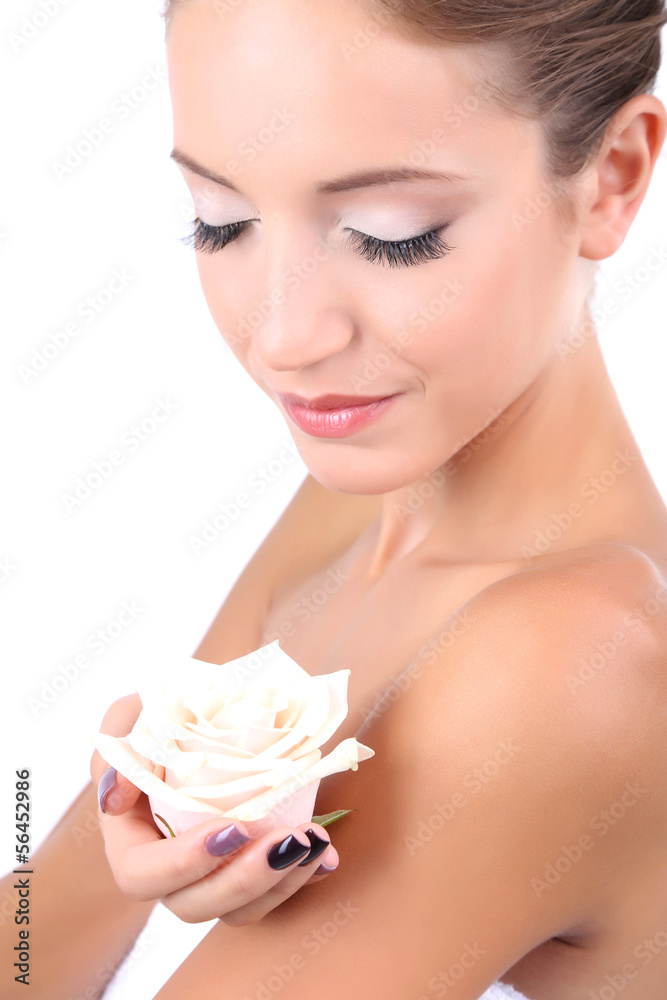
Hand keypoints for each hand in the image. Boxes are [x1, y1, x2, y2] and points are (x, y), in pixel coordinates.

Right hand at [89, 693, 338, 925]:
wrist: (204, 707)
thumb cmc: (160, 711)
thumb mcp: (132, 716)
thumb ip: (118, 748)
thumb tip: (115, 798)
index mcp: (129, 840)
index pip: (143, 876)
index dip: (185, 863)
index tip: (234, 827)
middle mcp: (167, 869)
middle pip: (196, 904)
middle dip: (246, 880)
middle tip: (289, 842)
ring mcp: (209, 873)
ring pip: (238, 908)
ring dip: (280, 882)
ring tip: (315, 842)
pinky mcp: (245, 865)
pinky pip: (270, 892)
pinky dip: (301, 878)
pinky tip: (328, 856)